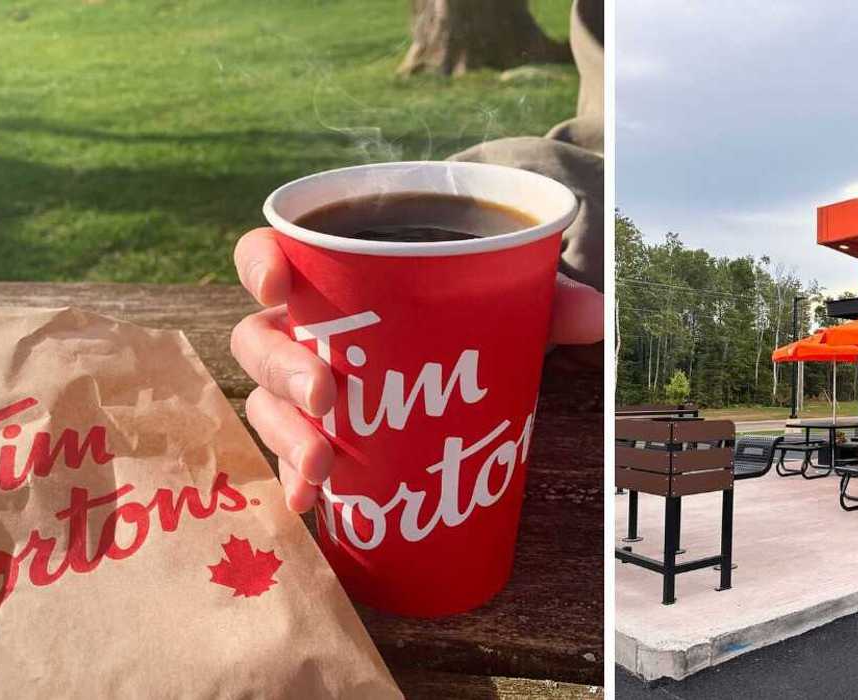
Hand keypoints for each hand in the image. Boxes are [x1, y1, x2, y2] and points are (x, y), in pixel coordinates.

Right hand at [230, 227, 602, 511]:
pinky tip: (308, 505)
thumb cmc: (458, 320)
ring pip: (266, 405)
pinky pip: (286, 460)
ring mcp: (301, 393)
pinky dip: (293, 482)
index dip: (260, 263)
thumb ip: (545, 304)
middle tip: (328, 394)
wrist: (454, 370)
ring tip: (323, 464)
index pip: (271, 256)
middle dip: (283, 370)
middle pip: (259, 342)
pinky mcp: (314, 441)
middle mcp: (303, 335)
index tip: (278, 283)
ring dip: (287, 434)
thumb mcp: (500, 306)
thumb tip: (598, 317)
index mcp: (333, 285)